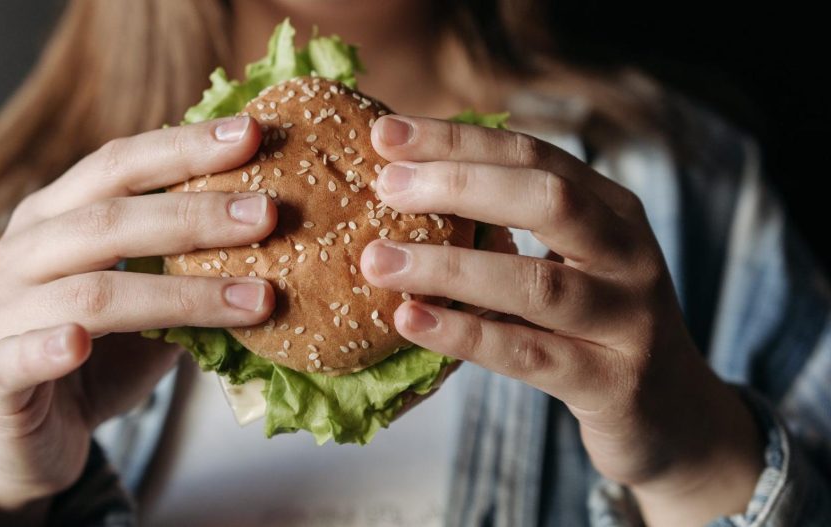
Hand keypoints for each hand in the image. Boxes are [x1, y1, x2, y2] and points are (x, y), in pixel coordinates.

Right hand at [0, 116, 276, 524]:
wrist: (30, 439)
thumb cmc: (100, 358)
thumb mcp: (152, 305)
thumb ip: (191, 270)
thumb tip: (279, 235)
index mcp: (55, 216)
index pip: (117, 165)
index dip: (183, 147)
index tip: (253, 135)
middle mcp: (20, 251)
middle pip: (107, 219)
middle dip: (194, 213)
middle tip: (267, 214)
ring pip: (89, 292)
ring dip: (179, 296)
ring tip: (255, 299)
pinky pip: (19, 357)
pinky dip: (49, 347)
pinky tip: (80, 342)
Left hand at [361, 116, 763, 525]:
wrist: (672, 415)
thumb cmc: (594, 326)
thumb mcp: (569, 262)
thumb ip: (510, 227)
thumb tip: (408, 190)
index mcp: (613, 210)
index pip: (532, 155)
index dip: (459, 141)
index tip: (387, 134)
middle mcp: (629, 254)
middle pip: (547, 200)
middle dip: (458, 185)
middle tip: (384, 187)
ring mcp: (627, 320)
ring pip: (536, 283)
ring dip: (449, 267)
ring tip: (377, 261)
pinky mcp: (610, 383)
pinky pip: (528, 355)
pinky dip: (465, 335)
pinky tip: (411, 320)